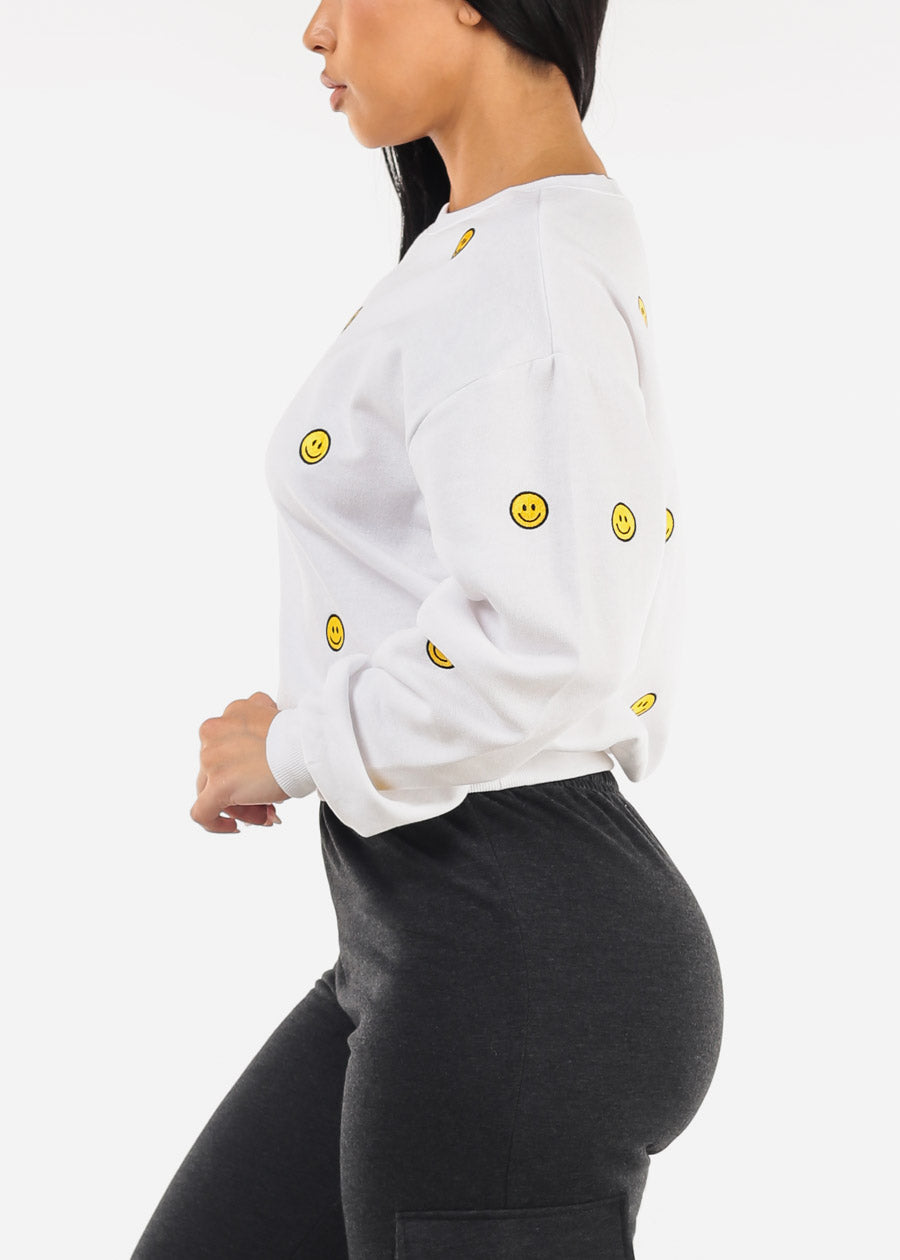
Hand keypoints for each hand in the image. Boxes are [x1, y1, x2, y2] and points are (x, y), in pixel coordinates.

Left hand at [191, 691, 289, 833]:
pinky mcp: (218, 786)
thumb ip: (257, 728)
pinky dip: (214, 824)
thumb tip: (257, 755)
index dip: (243, 768)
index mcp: (229, 714)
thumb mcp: (274, 719)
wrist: (309, 747)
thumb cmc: (300, 737)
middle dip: (242, 789)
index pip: (225, 748)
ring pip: (211, 791)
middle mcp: (213, 733)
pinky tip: (233, 828)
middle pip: (217, 770)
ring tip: (266, 812)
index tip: (263, 779)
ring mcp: (211, 759)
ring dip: (240, 805)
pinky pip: (202, 813)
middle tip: (268, 801)